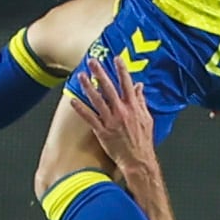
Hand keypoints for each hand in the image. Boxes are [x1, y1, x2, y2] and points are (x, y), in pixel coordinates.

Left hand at [68, 56, 158, 173]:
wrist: (138, 160)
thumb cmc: (143, 140)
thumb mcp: (146, 118)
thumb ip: (141, 101)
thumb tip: (139, 87)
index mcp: (133, 107)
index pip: (127, 84)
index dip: (122, 70)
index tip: (116, 58)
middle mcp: (122, 112)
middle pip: (109, 88)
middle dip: (100, 74)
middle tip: (92, 61)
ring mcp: (111, 121)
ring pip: (97, 100)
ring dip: (88, 87)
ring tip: (81, 76)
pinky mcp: (102, 131)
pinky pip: (89, 118)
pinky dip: (80, 109)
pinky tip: (72, 100)